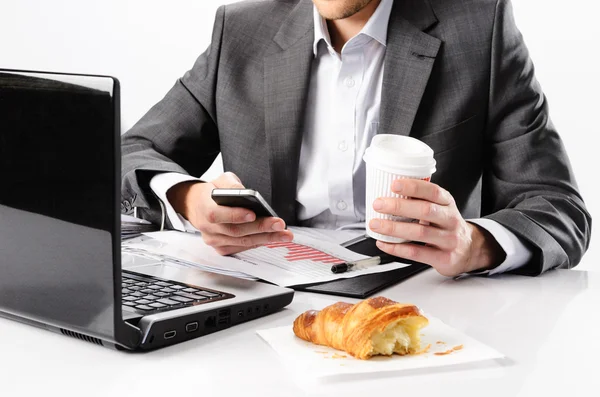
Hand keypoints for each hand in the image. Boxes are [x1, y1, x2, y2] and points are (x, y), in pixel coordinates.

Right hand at [166, 172, 292, 254]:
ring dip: (265, 238)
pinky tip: (272, 238)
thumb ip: (231, 185)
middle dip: (260, 228)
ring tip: (283, 234)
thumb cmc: (211, 192)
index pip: (217, 215)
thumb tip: (247, 194)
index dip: (235, 215)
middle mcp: (208, 228)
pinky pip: (242, 248)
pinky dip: (258, 243)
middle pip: (235, 231)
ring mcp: (214, 240)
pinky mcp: (221, 248)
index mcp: (204, 208)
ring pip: (242, 242)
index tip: (253, 214)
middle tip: (279, 224)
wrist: (196, 206)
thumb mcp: (220, 180)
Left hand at [369, 179, 504, 276]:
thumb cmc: (446, 226)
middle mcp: (450, 220)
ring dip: (393, 228)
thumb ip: (420, 202)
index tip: (394, 185)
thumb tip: (387, 196)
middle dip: (399, 206)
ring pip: (419, 232)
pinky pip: (417, 253)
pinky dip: (397, 248)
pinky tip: (383, 243)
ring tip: (376, 224)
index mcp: (448, 204)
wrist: (469, 250)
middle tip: (379, 204)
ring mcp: (449, 240)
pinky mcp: (444, 258)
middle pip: (425, 210)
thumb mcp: (440, 209)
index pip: (433, 191)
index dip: (414, 187)